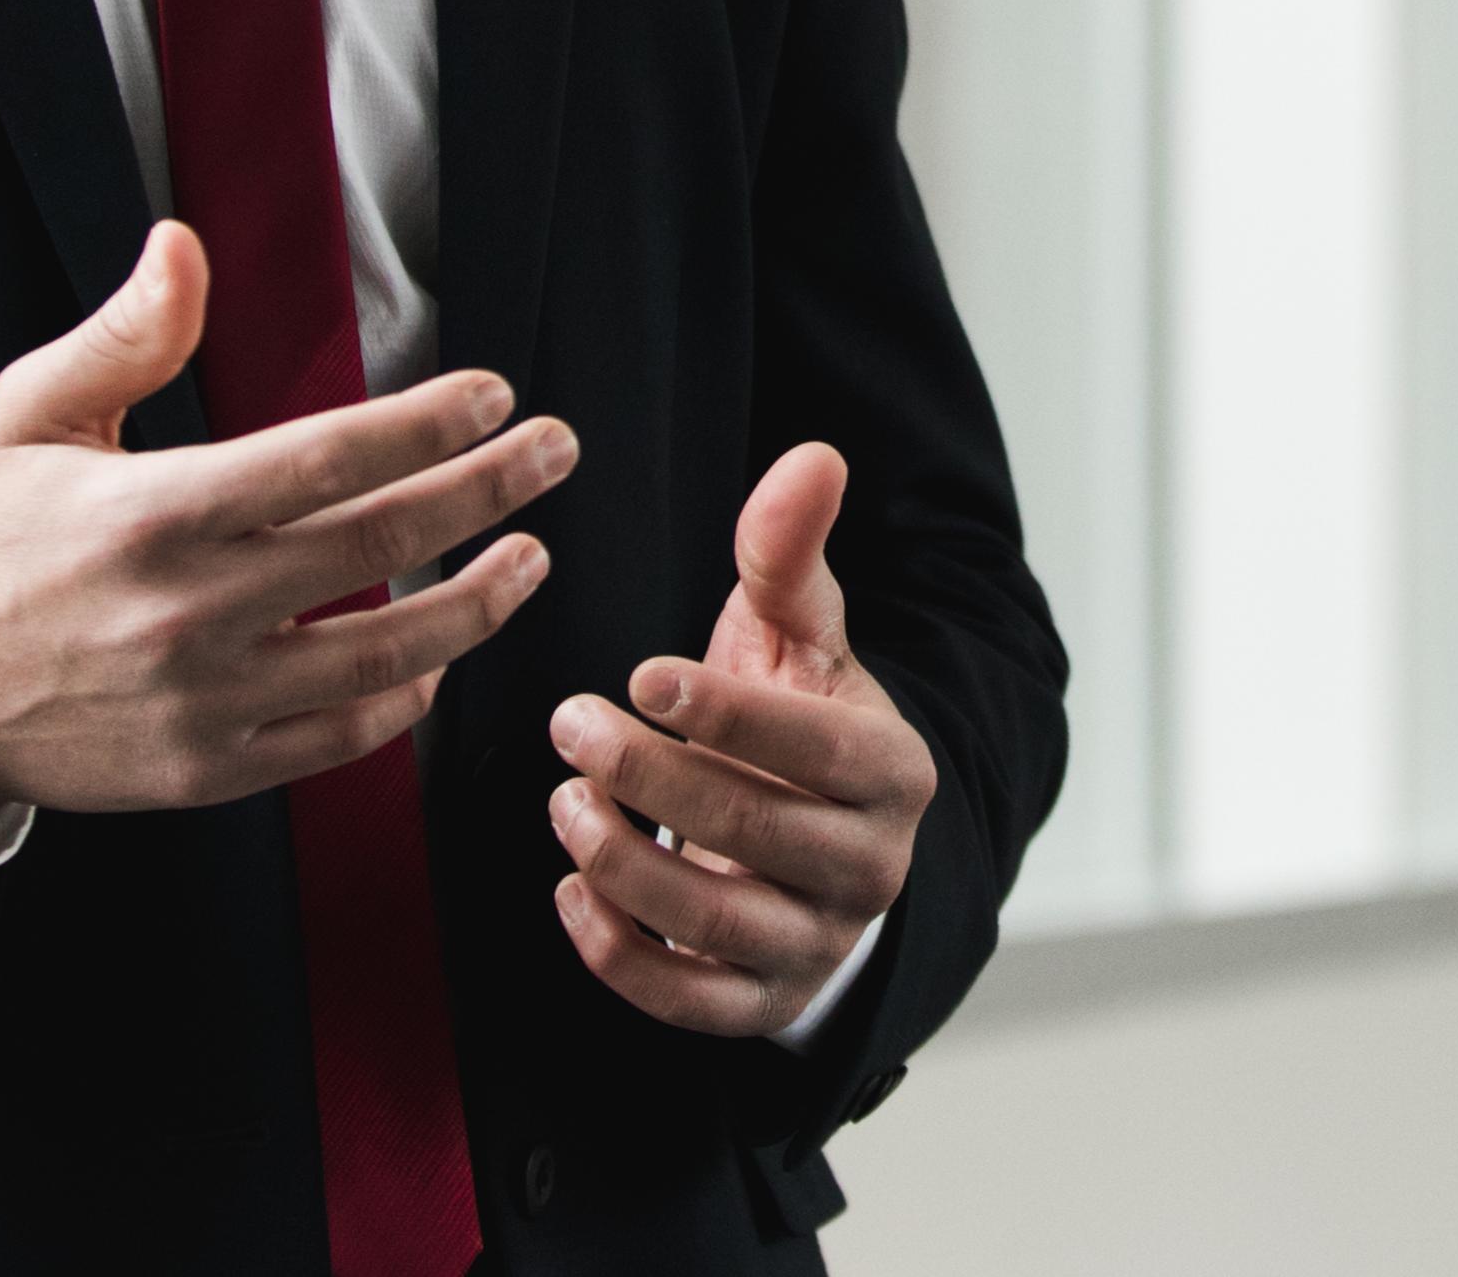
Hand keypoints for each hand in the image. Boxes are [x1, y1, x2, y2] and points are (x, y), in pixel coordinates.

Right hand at [0, 220, 574, 818]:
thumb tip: (184, 244)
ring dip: (479, 602)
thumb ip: (124, 332)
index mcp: (157, 510)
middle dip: (490, 491)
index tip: (496, 394)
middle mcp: (193, 609)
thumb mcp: (30, 412)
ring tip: (531, 554)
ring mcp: (209, 700)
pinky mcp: (212, 770)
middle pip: (382, 546)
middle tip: (556, 451)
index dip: (429, 424)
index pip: (329, 458)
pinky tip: (442, 657)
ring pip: (386, 653)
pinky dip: (407, 697)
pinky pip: (340, 736)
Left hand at [546, 442, 932, 1036]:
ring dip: (624, 863)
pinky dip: (620, 957)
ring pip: (718, 925)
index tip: (637, 674)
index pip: (815, 751)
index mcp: (892, 769)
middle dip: (652, 777)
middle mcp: (871, 869)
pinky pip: (690, 1002)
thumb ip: (791, 549)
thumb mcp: (797, 629)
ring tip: (564, 798)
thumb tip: (814, 454)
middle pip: (759, 834)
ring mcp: (818, 945)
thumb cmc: (794, 709)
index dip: (727, 714)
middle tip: (569, 721)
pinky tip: (570, 889)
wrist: (812, 826)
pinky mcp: (763, 1002)